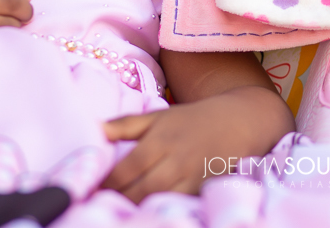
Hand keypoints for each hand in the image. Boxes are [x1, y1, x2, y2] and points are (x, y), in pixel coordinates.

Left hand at [100, 85, 292, 202]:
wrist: (240, 121)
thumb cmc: (192, 120)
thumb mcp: (158, 116)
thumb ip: (124, 125)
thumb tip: (92, 129)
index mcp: (158, 140)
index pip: (124, 171)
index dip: (105, 184)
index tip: (89, 190)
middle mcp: (174, 160)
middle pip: (139, 190)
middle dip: (118, 200)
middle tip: (98, 206)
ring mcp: (191, 177)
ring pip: (158, 200)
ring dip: (137, 208)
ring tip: (121, 211)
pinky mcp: (204, 189)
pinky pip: (179, 205)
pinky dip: (162, 209)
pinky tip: (149, 212)